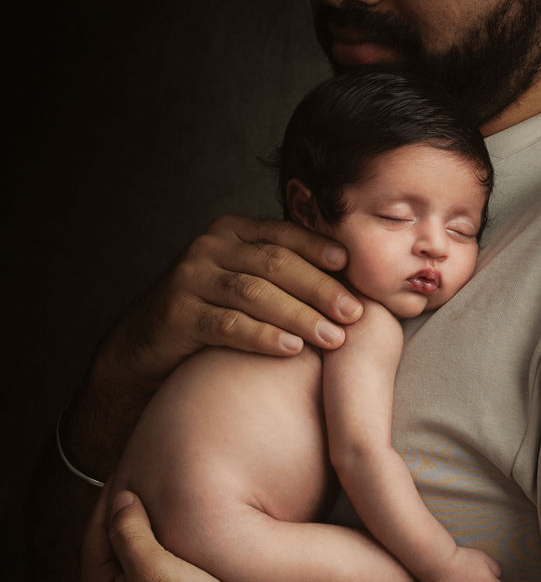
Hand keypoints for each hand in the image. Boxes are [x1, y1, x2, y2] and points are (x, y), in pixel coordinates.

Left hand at [79, 488, 262, 581]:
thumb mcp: (155, 567)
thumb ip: (128, 531)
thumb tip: (119, 500)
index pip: (95, 534)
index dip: (111, 500)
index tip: (126, 472)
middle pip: (108, 550)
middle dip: (123, 518)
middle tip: (141, 485)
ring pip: (126, 565)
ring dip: (139, 537)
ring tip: (157, 508)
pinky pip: (142, 580)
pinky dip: (151, 557)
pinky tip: (171, 544)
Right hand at [96, 215, 362, 391]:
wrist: (146, 343)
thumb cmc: (211, 314)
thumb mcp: (243, 284)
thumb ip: (279, 276)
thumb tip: (344, 287)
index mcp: (231, 232)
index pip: (282, 234)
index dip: (318, 248)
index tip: (350, 265)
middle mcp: (209, 248)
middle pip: (275, 264)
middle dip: (319, 289)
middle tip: (353, 313)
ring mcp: (191, 279)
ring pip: (256, 294)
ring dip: (299, 316)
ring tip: (332, 337)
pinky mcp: (179, 314)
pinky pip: (229, 324)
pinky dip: (263, 336)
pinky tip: (291, 348)